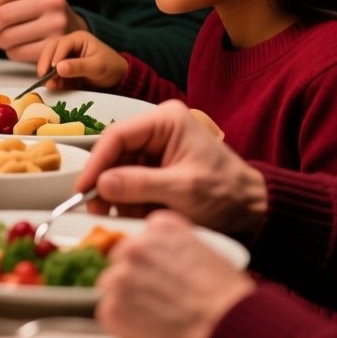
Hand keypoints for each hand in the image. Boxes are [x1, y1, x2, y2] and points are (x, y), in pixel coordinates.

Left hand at [0, 0, 86, 61]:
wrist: (73, 31)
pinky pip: (18, 52)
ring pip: (7, 36)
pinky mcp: (55, 46)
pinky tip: (17, 48)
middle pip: (2, 15)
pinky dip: (11, 53)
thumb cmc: (42, 12)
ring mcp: (56, 24)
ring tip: (7, 39)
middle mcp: (53, 1)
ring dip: (0, 41)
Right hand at [37, 31, 127, 88]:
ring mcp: (65, 57)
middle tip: (43, 76)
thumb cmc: (111, 68)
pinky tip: (52, 86)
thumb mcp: (97, 66)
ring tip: (48, 83)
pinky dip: (51, 79)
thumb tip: (58, 68)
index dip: (55, 56)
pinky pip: (53, 73)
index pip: (61, 44)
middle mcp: (69, 46)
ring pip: (49, 61)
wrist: (118, 80)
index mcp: (78, 39)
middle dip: (45, 62)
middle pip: (50, 50)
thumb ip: (78, 66)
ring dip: (46, 72)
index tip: (52, 69)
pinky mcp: (64, 69)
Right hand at [77, 100, 267, 236]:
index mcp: (166, 121)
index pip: (118, 135)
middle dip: (106, 182)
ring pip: (120, 169)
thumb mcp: (182, 190)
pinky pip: (131, 181)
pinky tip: (133, 215)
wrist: (254, 210)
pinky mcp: (157, 168)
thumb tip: (101, 185)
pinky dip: (128, 200)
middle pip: (116, 153)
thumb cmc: (226, 193)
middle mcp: (158, 129)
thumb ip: (140, 185)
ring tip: (119, 216)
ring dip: (117, 195)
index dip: (97, 162)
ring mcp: (157, 148)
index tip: (83, 188)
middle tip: (94, 208)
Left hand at [97, 210, 255, 337]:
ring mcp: (121, 275)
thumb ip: (177, 250)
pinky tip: (147, 328)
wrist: (224, 324)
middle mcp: (135, 245)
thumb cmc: (226, 296)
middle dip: (136, 277)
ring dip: (128, 299)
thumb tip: (166, 263)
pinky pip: (110, 313)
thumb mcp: (207, 255)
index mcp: (161, 228)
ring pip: (112, 285)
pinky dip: (124, 323)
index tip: (161, 273)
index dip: (151, 260)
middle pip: (123, 259)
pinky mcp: (112, 306)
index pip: (143, 237)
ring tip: (155, 314)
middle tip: (158, 296)